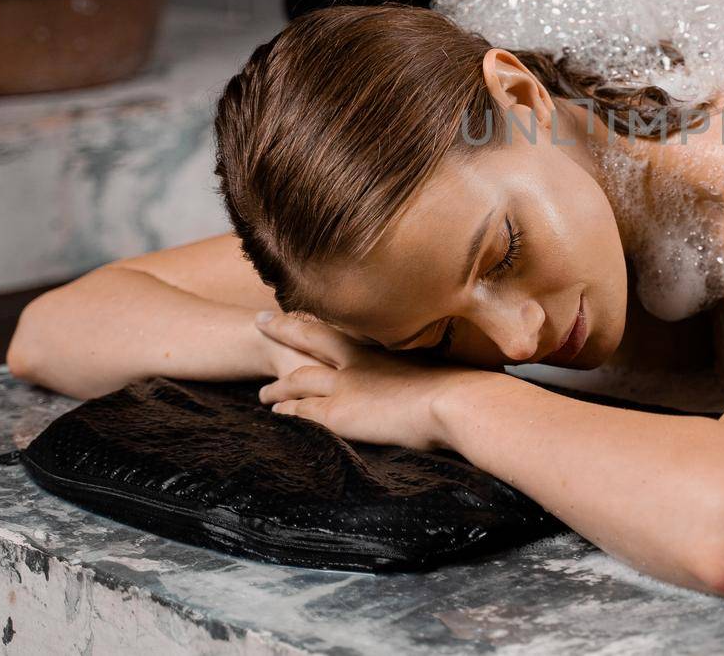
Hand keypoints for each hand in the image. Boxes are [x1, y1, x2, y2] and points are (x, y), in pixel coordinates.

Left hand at [254, 311, 485, 451]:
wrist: (458, 399)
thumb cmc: (462, 384)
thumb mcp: (440, 365)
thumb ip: (426, 366)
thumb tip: (437, 370)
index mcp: (382, 346)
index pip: (342, 327)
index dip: (321, 317)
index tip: (304, 309)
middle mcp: (358, 360)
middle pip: (309, 339)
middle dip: (284, 330)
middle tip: (260, 321)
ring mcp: (346, 385)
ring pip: (297, 379)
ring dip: (278, 386)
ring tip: (262, 393)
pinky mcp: (341, 412)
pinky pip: (302, 411)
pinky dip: (287, 412)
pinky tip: (275, 415)